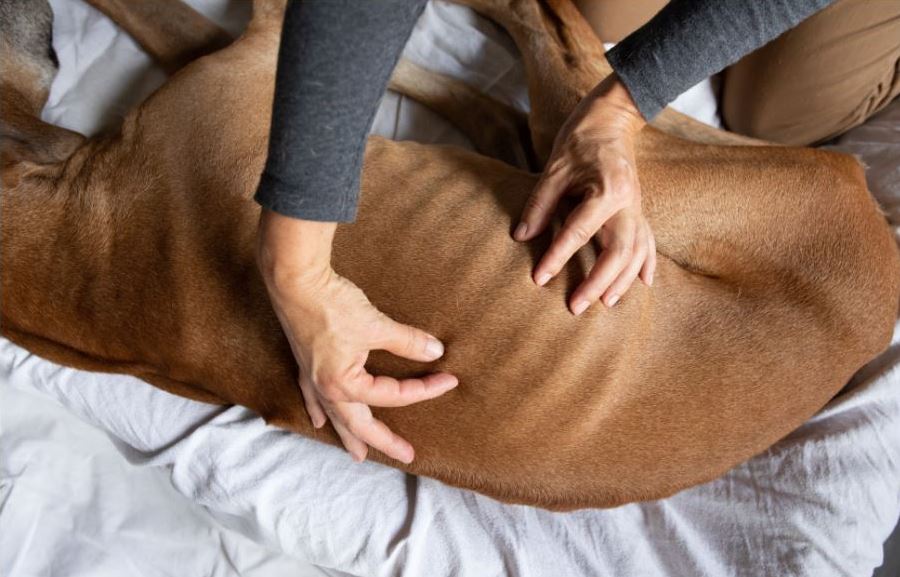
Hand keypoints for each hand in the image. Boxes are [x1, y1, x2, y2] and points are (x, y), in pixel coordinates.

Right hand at [256, 210, 457, 463]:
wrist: (295, 281)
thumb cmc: (332, 304)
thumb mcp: (376, 324)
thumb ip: (407, 342)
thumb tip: (435, 352)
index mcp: (344, 384)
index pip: (393, 394)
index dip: (425, 390)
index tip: (449, 380)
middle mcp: (326, 388)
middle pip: (359, 424)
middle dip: (383, 441)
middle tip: (406, 455)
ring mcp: (312, 378)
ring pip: (334, 416)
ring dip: (348, 436)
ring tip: (359, 455)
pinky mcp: (305, 364)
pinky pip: (312, 397)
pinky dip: (318, 412)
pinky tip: (319, 422)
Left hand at [514, 73, 655, 313]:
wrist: (611, 118)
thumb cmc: (580, 140)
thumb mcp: (554, 169)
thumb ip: (539, 204)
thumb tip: (522, 237)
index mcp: (607, 189)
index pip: (579, 232)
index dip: (558, 256)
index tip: (539, 278)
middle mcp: (628, 202)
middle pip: (620, 251)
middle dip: (598, 282)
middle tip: (576, 307)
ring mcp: (637, 207)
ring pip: (638, 252)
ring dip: (623, 281)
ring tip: (605, 304)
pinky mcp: (638, 210)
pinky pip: (648, 241)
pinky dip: (647, 264)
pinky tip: (644, 285)